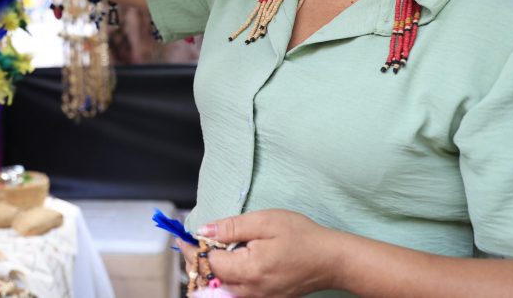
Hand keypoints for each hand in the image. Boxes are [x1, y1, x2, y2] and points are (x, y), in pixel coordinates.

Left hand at [197, 210, 342, 297]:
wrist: (330, 260)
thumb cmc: (301, 236)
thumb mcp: (265, 222)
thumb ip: (231, 227)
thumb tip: (203, 231)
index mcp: (249, 270)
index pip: (208, 263)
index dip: (192, 249)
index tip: (182, 237)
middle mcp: (250, 291)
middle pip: (210, 280)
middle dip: (198, 262)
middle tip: (193, 243)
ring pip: (220, 289)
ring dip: (209, 272)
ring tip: (208, 251)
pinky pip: (234, 292)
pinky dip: (223, 279)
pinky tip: (225, 263)